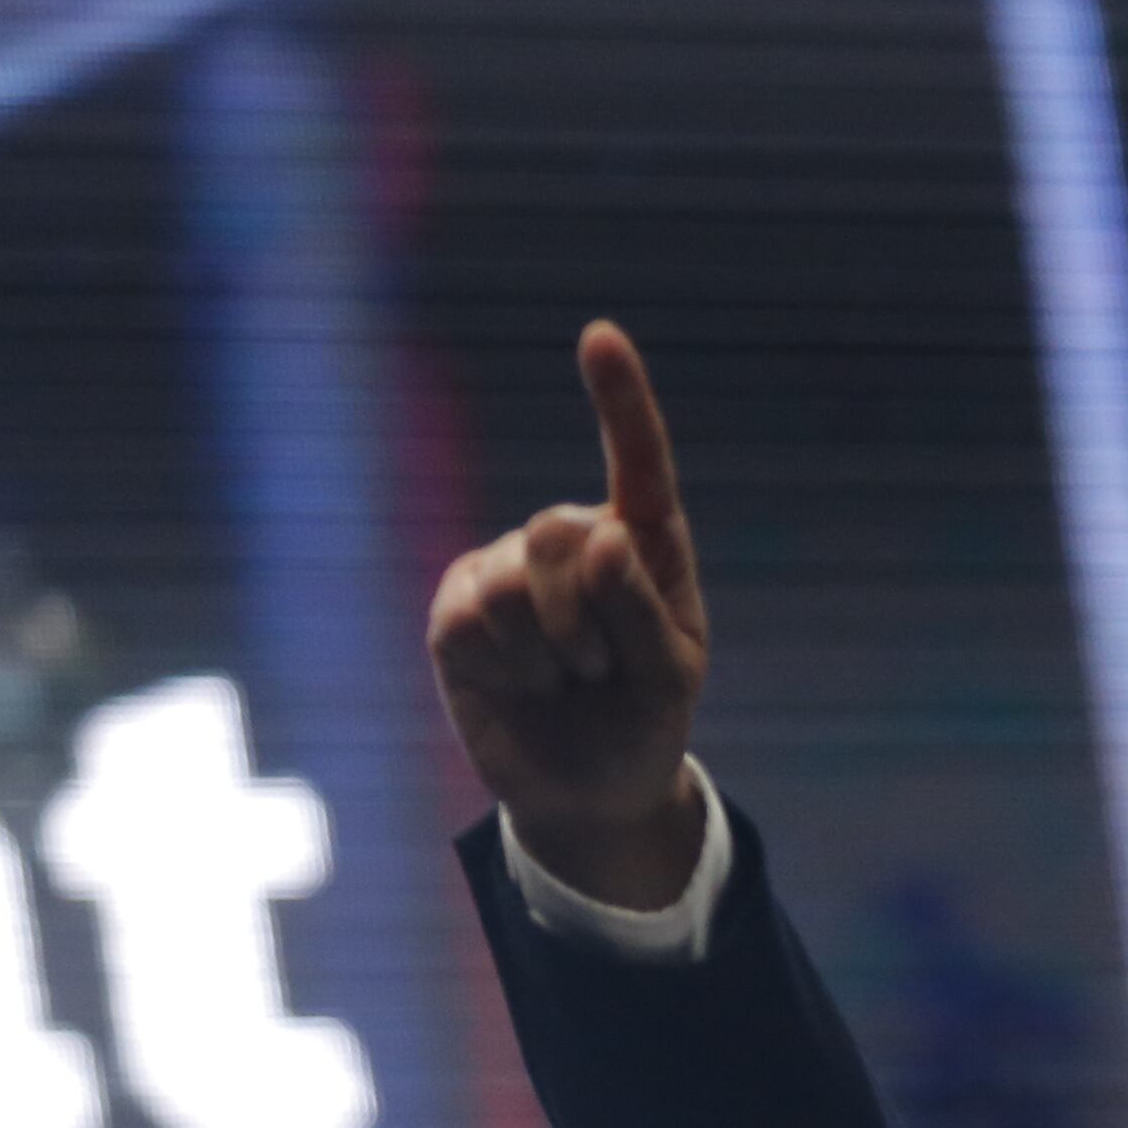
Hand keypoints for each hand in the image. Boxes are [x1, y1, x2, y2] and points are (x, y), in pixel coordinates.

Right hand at [426, 320, 710, 906]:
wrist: (590, 791)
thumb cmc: (644, 721)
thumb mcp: (671, 678)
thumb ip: (643, 609)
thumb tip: (600, 536)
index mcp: (643, 542)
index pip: (637, 461)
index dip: (619, 400)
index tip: (599, 337)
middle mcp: (571, 539)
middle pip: (559, 532)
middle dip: (585, 618)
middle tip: (601, 670)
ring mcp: (506, 568)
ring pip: (510, 581)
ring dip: (546, 651)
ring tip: (564, 680)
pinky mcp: (456, 608)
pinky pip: (468, 619)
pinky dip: (503, 668)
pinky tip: (521, 686)